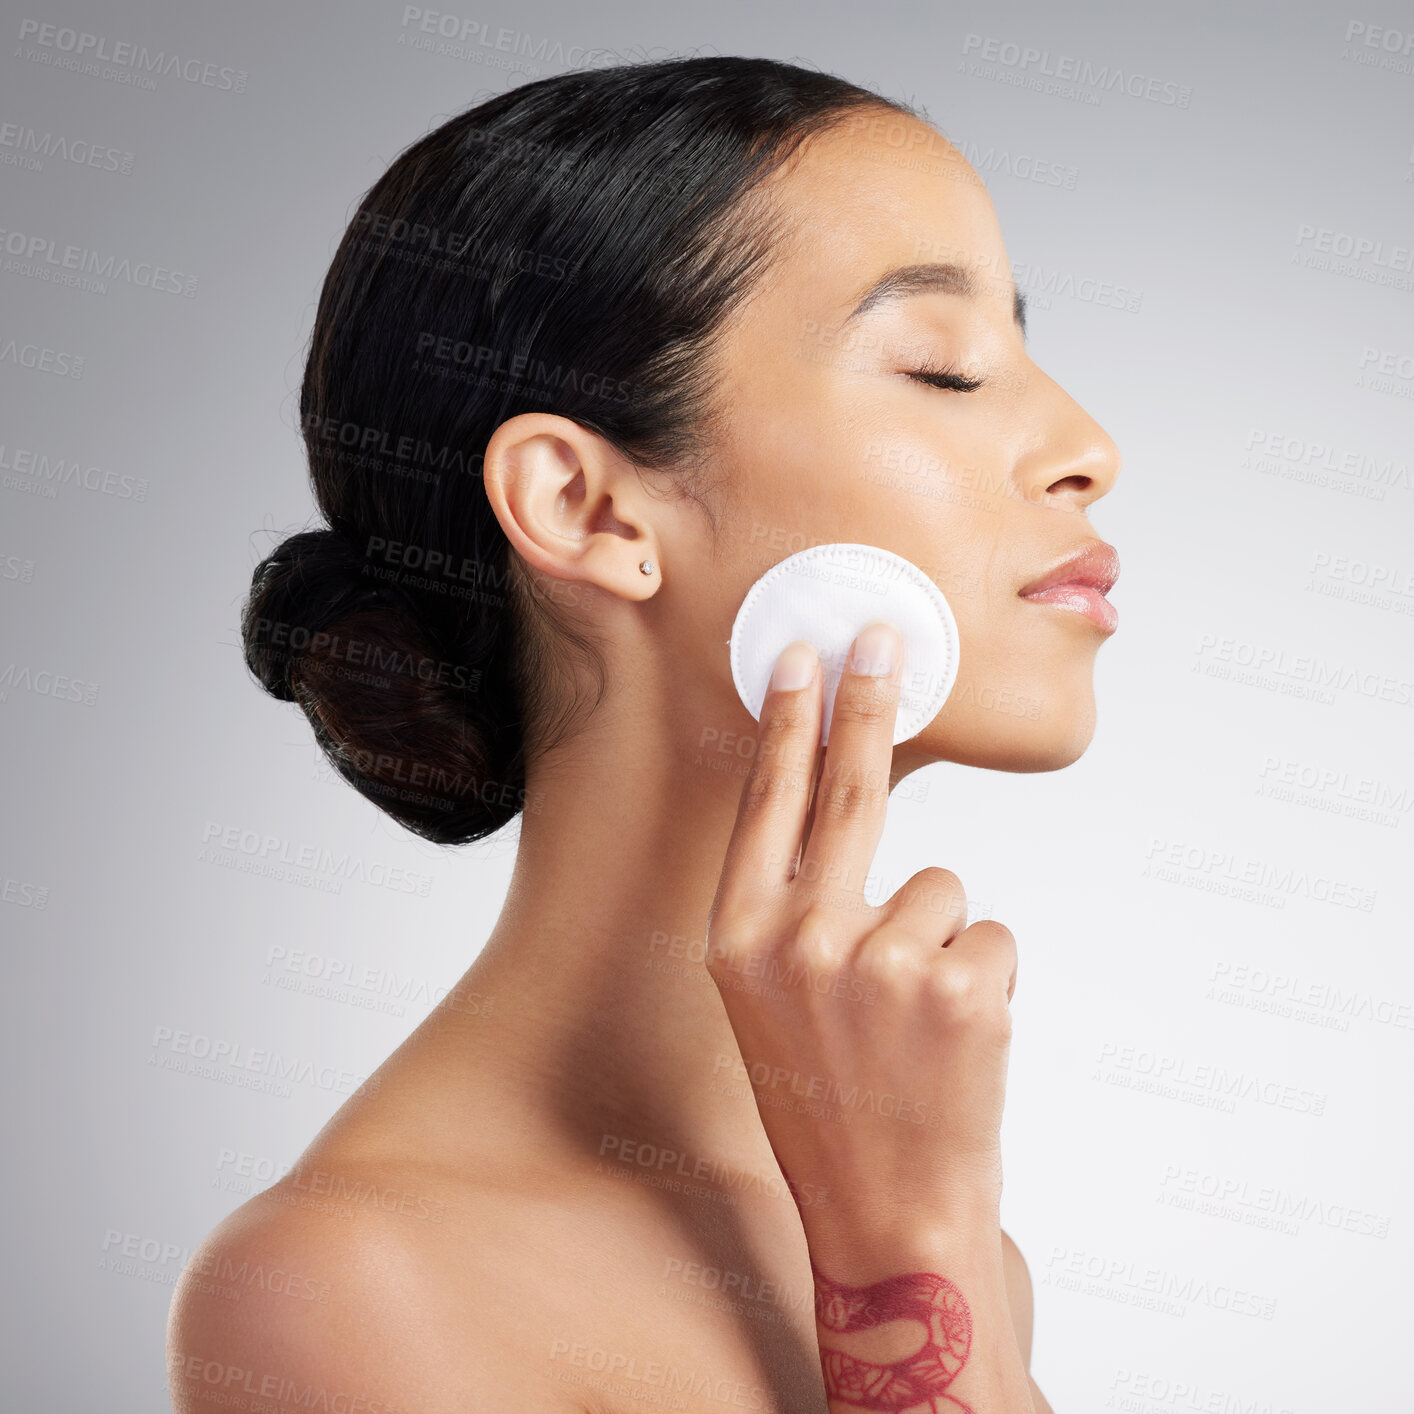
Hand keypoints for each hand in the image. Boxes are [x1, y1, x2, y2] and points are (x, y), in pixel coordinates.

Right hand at [705, 622, 1017, 1245]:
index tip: (803, 658)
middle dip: (867, 701)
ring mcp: (881, 959)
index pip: (768, 804)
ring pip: (943, 889)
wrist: (889, 1217)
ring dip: (943, 943)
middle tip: (885, 637)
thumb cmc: (827, 1106)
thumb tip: (845, 824)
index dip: (787, 723)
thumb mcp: (771, 1004)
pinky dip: (983, 980)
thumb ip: (795, 912)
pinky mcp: (959, 982)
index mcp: (740, 942)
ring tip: (917, 1027)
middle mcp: (800, 939)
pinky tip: (954, 1045)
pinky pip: (989, 936)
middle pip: (850, 788)